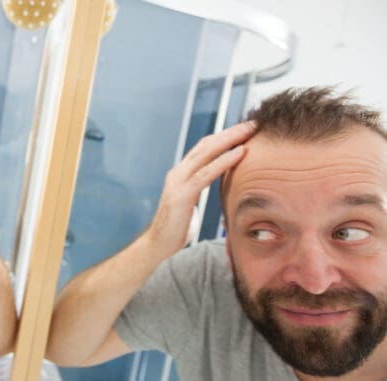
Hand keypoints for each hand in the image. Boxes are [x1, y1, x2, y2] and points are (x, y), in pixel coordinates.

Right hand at [146, 121, 256, 251]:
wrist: (157, 247)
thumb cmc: (176, 230)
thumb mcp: (190, 205)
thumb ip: (198, 192)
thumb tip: (214, 191)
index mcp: (180, 174)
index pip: (204, 148)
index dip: (224, 136)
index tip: (244, 130)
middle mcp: (178, 173)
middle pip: (206, 144)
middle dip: (230, 132)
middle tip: (253, 123)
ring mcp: (178, 182)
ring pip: (207, 153)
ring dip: (230, 139)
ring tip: (250, 131)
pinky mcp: (182, 194)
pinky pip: (206, 173)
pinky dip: (225, 161)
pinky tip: (240, 153)